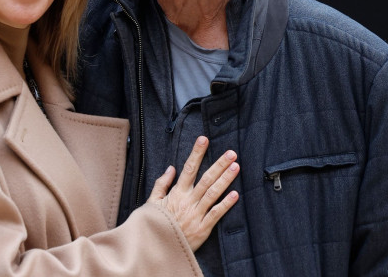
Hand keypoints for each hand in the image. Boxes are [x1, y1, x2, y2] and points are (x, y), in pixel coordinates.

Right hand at [147, 136, 238, 250]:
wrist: (156, 248)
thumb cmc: (154, 224)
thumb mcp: (152, 202)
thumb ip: (161, 184)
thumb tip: (171, 168)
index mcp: (176, 193)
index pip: (189, 169)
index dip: (197, 153)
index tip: (204, 140)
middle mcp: (188, 201)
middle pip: (206, 179)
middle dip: (219, 164)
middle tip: (231, 153)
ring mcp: (196, 214)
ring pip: (213, 193)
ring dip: (225, 179)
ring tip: (235, 167)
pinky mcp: (203, 228)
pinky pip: (216, 214)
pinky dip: (225, 204)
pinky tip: (235, 194)